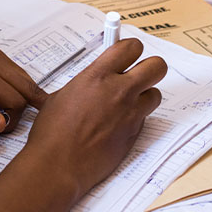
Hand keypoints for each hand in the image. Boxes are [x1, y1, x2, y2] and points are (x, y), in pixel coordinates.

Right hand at [23, 39, 166, 199]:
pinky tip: (116, 125)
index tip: (127, 54)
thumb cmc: (53, 132)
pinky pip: (144, 118)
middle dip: (150, 67)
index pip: (131, 47)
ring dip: (145, 95)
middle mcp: (119, 91)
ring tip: (127, 103)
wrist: (58, 164)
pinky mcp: (134, 134)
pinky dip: (134, 118)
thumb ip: (88, 82)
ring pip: (155, 94)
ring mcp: (130, 114)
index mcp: (98, 76)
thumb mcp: (64, 94)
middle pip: (157, 66)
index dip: (131, 49)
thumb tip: (97, 79)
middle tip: (137, 73)